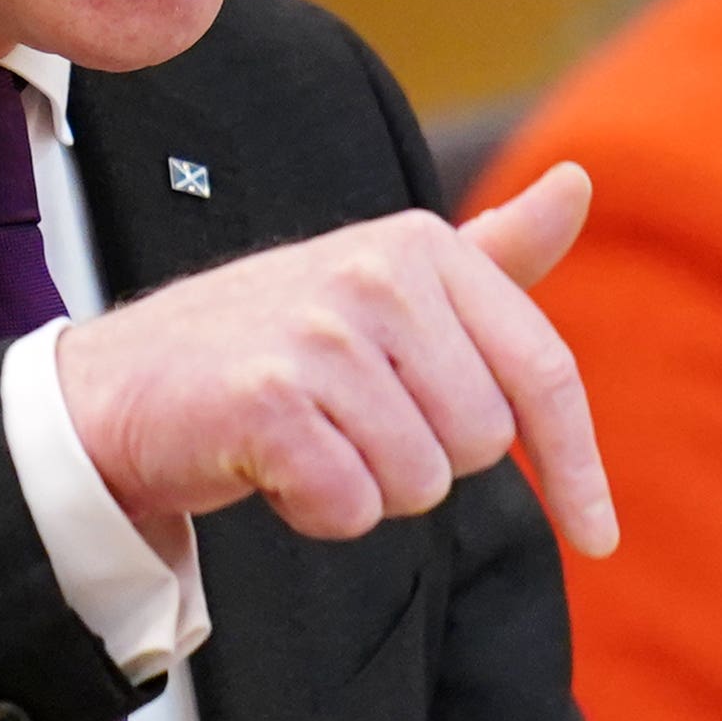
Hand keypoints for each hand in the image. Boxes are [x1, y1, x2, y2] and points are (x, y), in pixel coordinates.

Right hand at [54, 160, 617, 558]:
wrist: (123, 386)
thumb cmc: (271, 346)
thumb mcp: (390, 286)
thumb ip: (492, 252)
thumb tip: (577, 182)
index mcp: (424, 245)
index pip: (542, 371)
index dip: (577, 465)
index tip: (599, 537)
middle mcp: (379, 275)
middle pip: (482, 442)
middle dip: (425, 460)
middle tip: (351, 425)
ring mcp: (322, 334)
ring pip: (421, 483)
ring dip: (367, 489)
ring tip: (310, 439)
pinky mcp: (271, 400)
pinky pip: (353, 507)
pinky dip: (317, 511)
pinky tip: (274, 468)